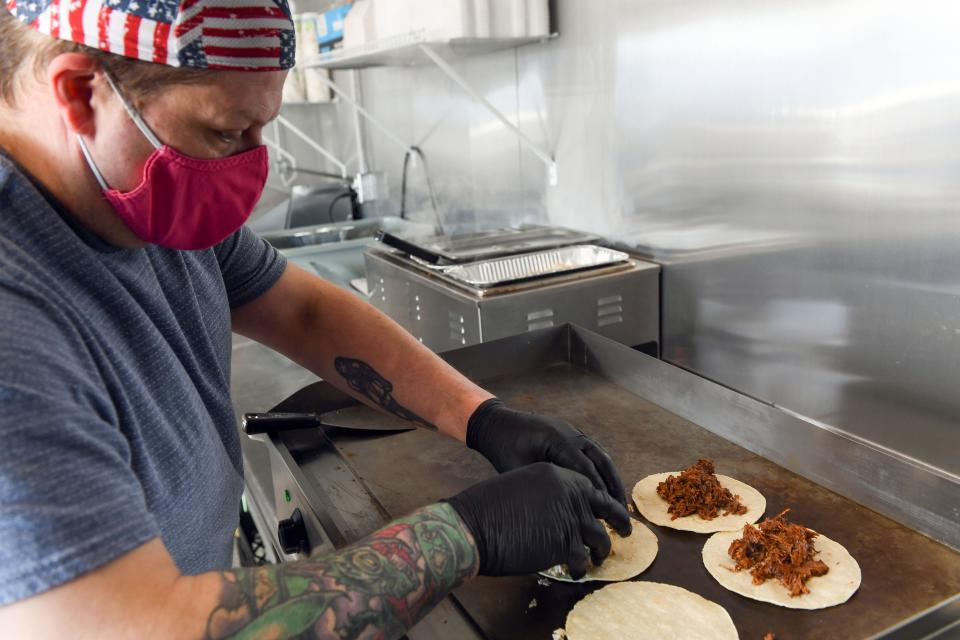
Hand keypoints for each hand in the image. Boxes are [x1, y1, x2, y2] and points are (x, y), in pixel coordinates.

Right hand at [445, 462, 632, 577]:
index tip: (608, 510)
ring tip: (599, 557)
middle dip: (620, 520)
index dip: (602, 501)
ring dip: (602, 549)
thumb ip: (544, 494)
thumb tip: (556, 510)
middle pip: (606, 506)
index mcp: (557, 474)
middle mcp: (569, 491)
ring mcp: (571, 516)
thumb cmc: (487, 507)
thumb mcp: (520, 486)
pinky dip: (581, 568)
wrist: (474, 523)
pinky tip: (576, 572)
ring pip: (600, 537)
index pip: (590, 487)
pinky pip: (583, 559)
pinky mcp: (566, 542)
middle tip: (627, 530)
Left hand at [466, 399, 626, 504]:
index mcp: (556, 439)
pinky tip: (606, 489)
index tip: (607, 513)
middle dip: (613, 487)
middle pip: (600, 460)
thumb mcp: (519, 470)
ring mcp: (573, 431)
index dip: (597, 491)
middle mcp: (570, 433)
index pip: (584, 467)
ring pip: (601, 456)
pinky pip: (594, 452)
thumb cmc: (504, 449)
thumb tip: (561, 513)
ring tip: (620, 503)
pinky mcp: (572, 435)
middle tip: (621, 512)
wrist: (497, 424)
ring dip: (612, 478)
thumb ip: (541, 486)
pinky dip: (603, 470)